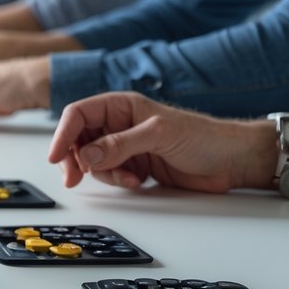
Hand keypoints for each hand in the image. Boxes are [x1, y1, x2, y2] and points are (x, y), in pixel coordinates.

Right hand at [45, 92, 275, 192]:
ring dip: (104, 174)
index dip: (63, 133)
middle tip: (75, 177)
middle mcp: (120, 124)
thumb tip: (87, 154)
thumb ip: (120, 144)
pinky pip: (111, 175)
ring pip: (93, 161)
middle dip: (76, 159)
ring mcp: (127, 146)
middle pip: (80, 140)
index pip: (79, 115)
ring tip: (129, 178)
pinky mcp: (135, 166)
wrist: (233, 161)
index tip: (55, 156)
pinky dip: (118, 182)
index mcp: (122, 106)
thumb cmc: (205, 137)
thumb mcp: (159, 135)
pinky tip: (137, 182)